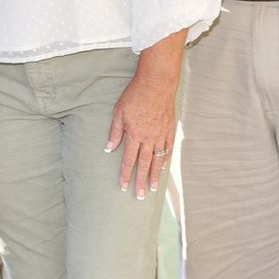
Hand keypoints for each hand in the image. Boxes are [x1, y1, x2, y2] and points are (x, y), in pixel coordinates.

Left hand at [105, 74, 176, 199]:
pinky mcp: (169, 130)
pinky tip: (162, 168)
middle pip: (144, 165)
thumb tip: (108, 149)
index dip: (125, 175)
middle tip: (140, 196)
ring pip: (157, 160)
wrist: (157, 83)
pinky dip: (165, 160)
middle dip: (141, 182)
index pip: (128, 160)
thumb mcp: (119, 112)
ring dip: (155, 176)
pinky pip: (168, 149)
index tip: (123, 186)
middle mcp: (148, 138)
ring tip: (153, 188)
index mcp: (134, 134)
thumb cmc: (135, 95)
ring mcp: (161, 135)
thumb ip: (114, 132)